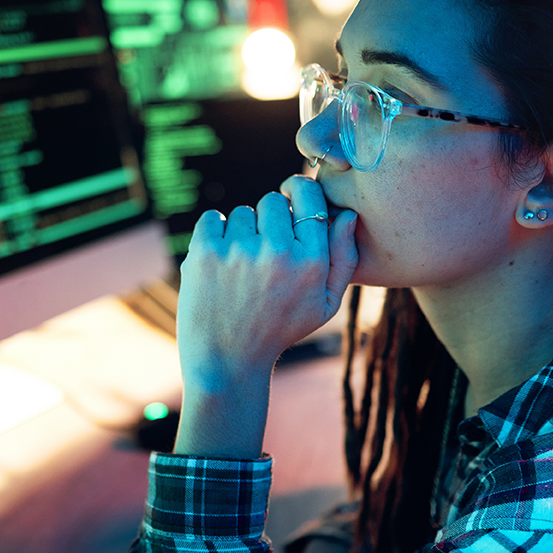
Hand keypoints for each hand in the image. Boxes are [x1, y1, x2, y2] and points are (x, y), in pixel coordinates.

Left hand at [177, 175, 358, 388]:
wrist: (228, 363)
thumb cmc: (279, 330)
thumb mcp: (325, 305)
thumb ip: (344, 259)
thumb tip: (346, 214)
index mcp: (312, 261)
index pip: (308, 195)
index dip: (297, 190)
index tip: (289, 196)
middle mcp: (279, 252)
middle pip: (272, 200)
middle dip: (267, 220)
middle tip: (262, 253)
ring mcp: (240, 250)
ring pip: (241, 213)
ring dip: (239, 233)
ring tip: (240, 270)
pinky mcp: (205, 253)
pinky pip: (211, 219)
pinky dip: (213, 235)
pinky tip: (219, 264)